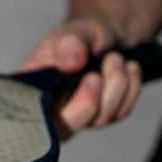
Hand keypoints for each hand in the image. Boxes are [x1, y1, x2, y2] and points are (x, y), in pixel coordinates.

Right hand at [20, 19, 142, 139]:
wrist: (103, 40)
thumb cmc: (78, 39)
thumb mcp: (69, 32)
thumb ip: (68, 44)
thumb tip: (72, 62)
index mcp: (31, 93)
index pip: (34, 119)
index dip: (59, 112)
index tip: (89, 79)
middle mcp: (50, 112)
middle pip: (66, 128)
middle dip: (91, 99)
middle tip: (100, 71)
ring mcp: (77, 119)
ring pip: (99, 119)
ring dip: (116, 84)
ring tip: (115, 58)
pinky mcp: (101, 118)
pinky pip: (120, 112)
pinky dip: (130, 88)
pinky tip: (127, 69)